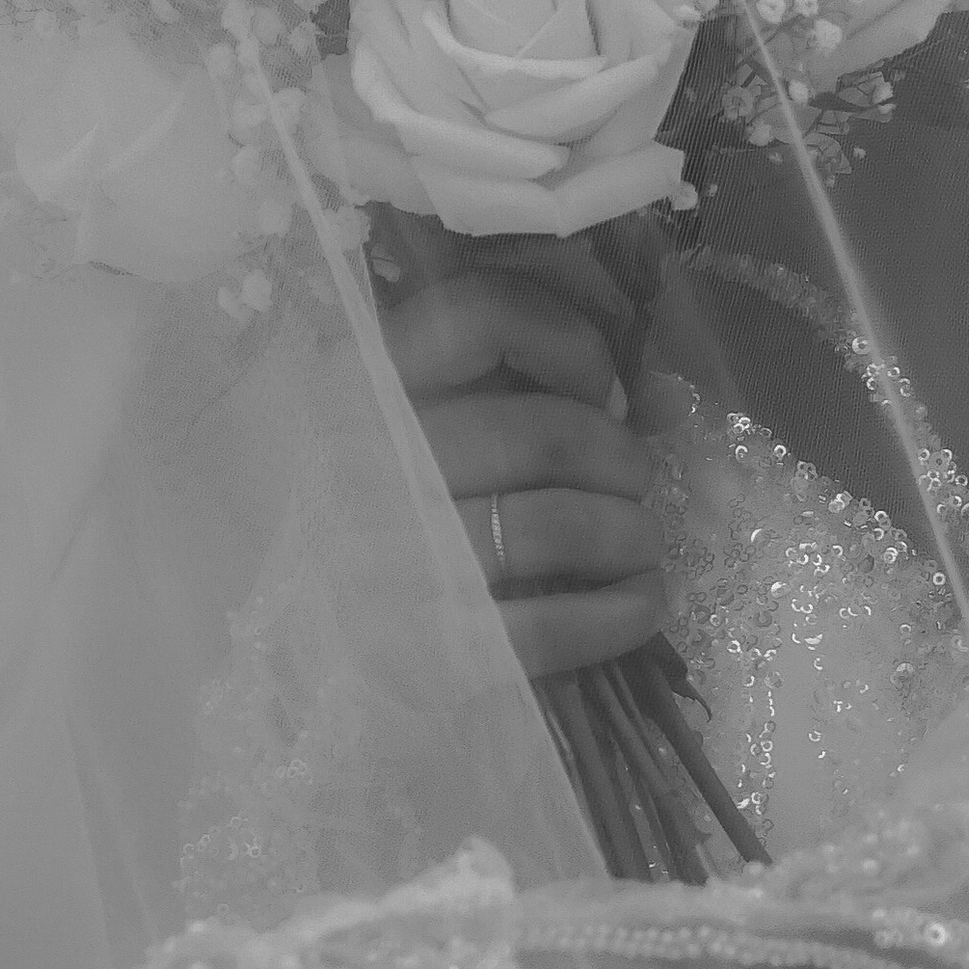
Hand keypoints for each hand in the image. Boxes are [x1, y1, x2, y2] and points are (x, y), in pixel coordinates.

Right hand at [380, 265, 665, 675]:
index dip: (568, 345)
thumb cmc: (396, 495)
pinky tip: (641, 604)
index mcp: (367, 378)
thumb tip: (661, 397)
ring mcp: (385, 558)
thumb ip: (542, 383)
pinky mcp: (413, 650)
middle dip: (617, 456)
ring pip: (547, 528)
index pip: (479, 318)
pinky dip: (613, 615)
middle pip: (536, 434)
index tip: (603, 388)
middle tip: (636, 476)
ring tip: (642, 541)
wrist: (308, 629)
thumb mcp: (447, 415)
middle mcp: (366, 458)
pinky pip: (539, 631)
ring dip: (626, 533)